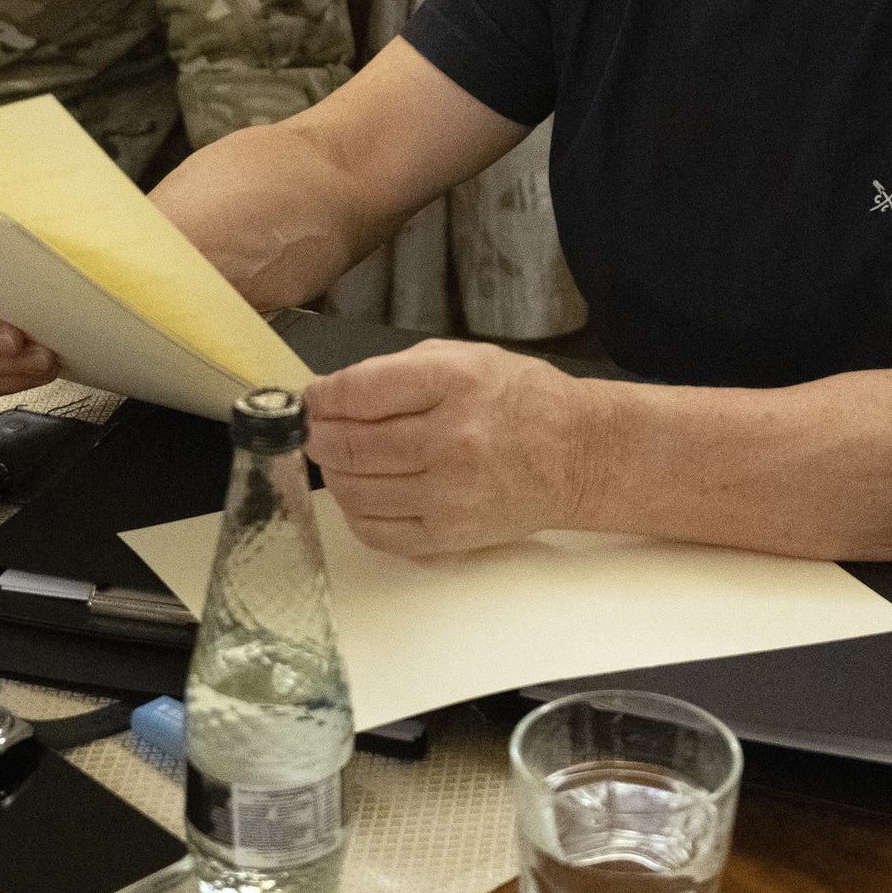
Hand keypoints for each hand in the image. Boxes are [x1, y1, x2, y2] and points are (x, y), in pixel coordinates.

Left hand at [305, 341, 584, 555]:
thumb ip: (395, 371)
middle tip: (314, 428)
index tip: (313, 398)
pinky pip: (376, 530)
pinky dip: (355, 510)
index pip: (358, 392)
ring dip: (332, 472)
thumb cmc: (522, 401)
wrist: (578, 455)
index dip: (321, 397)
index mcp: (454, 383)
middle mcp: (451, 440)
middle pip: (350, 444)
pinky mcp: (449, 535)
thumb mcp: (464, 357)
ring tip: (338, 458)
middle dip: (318, 434)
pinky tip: (363, 492)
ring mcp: (449, 493)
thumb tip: (332, 393)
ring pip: (354, 489)